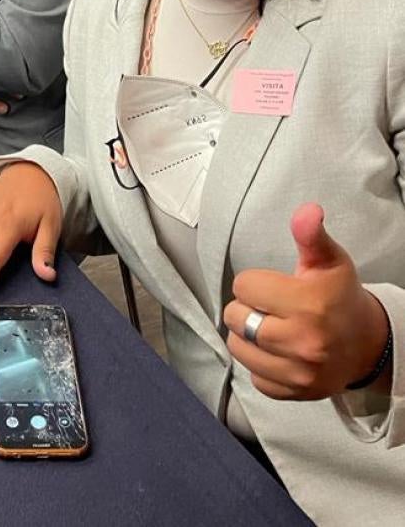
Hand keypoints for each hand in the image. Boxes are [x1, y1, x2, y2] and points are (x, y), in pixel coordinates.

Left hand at [224, 203, 390, 399]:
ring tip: (268, 328)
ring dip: (247, 337)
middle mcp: (303, 342)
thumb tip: (308, 210)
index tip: (272, 286)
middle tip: (268, 307)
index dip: (254, 282)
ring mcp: (300, 373)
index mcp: (308, 304)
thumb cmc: (340, 296)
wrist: (367, 344)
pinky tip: (277, 353)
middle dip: (247, 308)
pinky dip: (261, 366)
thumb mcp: (328, 260)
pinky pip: (256, 379)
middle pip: (236, 319)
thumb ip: (311, 235)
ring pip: (239, 349)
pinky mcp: (297, 393)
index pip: (244, 286)